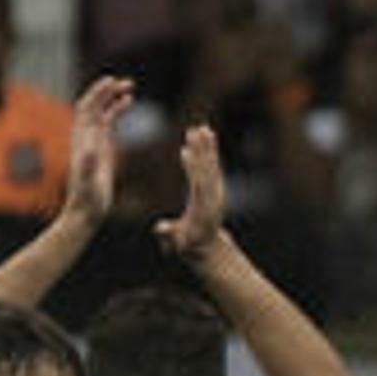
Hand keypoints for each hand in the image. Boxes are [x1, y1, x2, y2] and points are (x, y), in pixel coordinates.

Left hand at [65, 75, 130, 221]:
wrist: (85, 211)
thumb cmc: (87, 199)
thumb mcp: (87, 183)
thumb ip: (87, 166)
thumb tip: (90, 150)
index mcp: (81, 140)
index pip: (87, 109)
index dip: (97, 94)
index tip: (111, 82)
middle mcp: (85, 137)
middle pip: (93, 105)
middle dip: (106, 91)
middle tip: (125, 81)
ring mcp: (94, 141)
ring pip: (101, 111)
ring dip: (112, 97)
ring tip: (129, 86)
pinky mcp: (103, 148)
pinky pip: (108, 122)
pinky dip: (117, 109)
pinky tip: (128, 102)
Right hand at [157, 122, 226, 252]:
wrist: (208, 248)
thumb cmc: (189, 245)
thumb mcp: (177, 243)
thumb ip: (168, 235)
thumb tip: (159, 228)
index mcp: (204, 208)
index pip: (199, 184)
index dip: (193, 167)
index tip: (186, 151)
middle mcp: (214, 196)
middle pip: (208, 170)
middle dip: (202, 150)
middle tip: (196, 130)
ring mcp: (217, 191)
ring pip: (212, 165)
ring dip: (206, 146)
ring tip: (201, 127)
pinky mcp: (216, 187)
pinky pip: (211, 167)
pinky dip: (207, 152)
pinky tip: (200, 137)